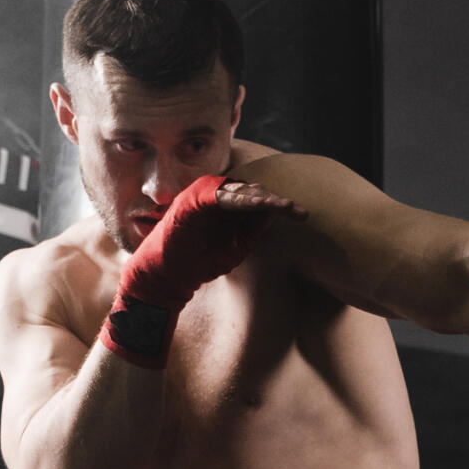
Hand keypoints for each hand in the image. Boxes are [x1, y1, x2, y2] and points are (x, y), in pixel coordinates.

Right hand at [119, 175, 305, 308]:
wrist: (166, 279)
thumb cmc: (199, 263)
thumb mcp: (236, 247)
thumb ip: (253, 229)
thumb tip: (275, 213)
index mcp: (224, 206)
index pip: (255, 199)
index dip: (278, 204)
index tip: (302, 214)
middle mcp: (212, 196)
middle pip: (251, 191)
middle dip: (275, 200)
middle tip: (298, 211)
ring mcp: (200, 196)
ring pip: (239, 190)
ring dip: (263, 197)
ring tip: (284, 206)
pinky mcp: (191, 202)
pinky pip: (219, 196)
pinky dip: (240, 198)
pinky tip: (262, 204)